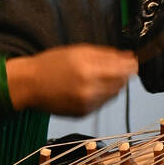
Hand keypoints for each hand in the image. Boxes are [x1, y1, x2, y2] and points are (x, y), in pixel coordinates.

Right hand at [6, 44, 137, 114]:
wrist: (30, 85)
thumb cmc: (50, 65)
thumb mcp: (78, 51)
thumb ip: (105, 54)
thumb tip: (127, 57)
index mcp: (88, 70)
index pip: (123, 70)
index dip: (132, 66)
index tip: (133, 62)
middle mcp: (89, 89)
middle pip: (121, 83)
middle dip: (123, 75)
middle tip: (117, 67)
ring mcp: (87, 103)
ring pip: (114, 94)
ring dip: (113, 85)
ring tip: (98, 76)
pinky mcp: (84, 113)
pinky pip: (103, 103)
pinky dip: (102, 94)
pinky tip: (90, 87)